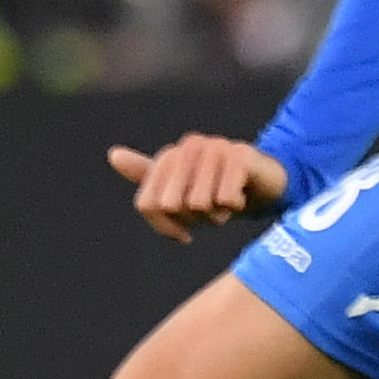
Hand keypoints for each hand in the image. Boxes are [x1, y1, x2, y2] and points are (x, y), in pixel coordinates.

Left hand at [108, 134, 289, 243]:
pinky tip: (240, 197)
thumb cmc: (217, 189)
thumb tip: (113, 153)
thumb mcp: (181, 192)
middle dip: (193, 219)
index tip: (183, 232)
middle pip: (172, 204)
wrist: (265, 182)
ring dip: (215, 215)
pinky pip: (224, 198)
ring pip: (198, 203)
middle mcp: (188, 146)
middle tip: (210, 212)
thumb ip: (147, 177)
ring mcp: (215, 147)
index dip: (166, 227)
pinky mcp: (240, 155)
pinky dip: (233, 206)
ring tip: (226, 203)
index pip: (148, 204)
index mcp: (169, 156)